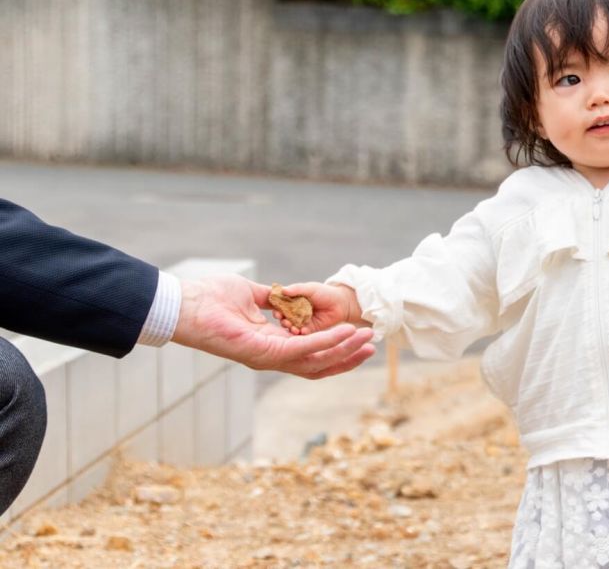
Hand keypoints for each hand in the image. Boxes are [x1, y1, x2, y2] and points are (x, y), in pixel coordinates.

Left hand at [172, 275, 374, 378]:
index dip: (336, 350)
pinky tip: (344, 332)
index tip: (357, 338)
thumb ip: (272, 300)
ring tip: (365, 340)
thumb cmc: (210, 299)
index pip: (310, 355)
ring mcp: (268, 358)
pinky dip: (327, 342)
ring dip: (343, 351)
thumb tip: (286, 294)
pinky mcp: (264, 352)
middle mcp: (271, 357)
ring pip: (316, 361)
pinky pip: (303, 350)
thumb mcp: (250, 295)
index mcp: (270, 345)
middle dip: (346, 358)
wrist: (186, 305)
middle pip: (318, 366)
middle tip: (371, 346)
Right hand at [267, 281, 365, 335]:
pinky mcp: (309, 330)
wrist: (341, 303)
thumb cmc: (324, 293)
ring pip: (292, 326)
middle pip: (284, 318)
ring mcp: (300, 322)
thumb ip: (297, 289)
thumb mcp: (310, 289)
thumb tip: (282, 290)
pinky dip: (301, 333)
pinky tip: (302, 332)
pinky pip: (303, 333)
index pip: (281, 306)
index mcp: (291, 302)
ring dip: (291, 328)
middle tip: (283, 321)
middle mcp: (294, 313)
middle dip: (283, 320)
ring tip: (292, 328)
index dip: (277, 309)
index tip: (276, 312)